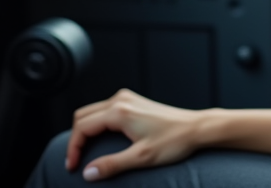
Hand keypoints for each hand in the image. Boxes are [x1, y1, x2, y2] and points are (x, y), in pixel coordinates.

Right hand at [65, 88, 205, 180]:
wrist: (197, 128)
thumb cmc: (174, 141)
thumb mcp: (142, 158)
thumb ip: (112, 165)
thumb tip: (88, 173)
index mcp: (119, 111)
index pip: (82, 127)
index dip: (73, 148)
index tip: (73, 166)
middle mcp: (121, 100)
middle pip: (83, 116)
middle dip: (76, 139)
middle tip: (76, 162)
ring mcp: (127, 98)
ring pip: (93, 112)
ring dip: (85, 131)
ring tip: (85, 153)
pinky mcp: (134, 102)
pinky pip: (105, 110)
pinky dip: (96, 125)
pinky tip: (100, 141)